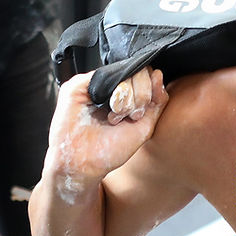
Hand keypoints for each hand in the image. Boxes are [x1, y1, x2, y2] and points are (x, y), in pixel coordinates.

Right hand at [45, 67, 168, 185]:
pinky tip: (109, 111)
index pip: (145, 76)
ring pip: (124, 72)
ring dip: (129, 97)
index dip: (150, 90)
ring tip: (116, 117)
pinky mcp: (78, 86)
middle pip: (138, 72)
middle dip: (141, 95)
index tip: (141, 113)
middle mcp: (110, 87)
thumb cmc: (110, 149)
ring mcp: (94, 85)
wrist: (85, 164)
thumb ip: (156, 101)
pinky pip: (106, 76)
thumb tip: (158, 74)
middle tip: (130, 116)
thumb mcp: (144, 125)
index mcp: (124, 94)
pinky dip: (114, 94)